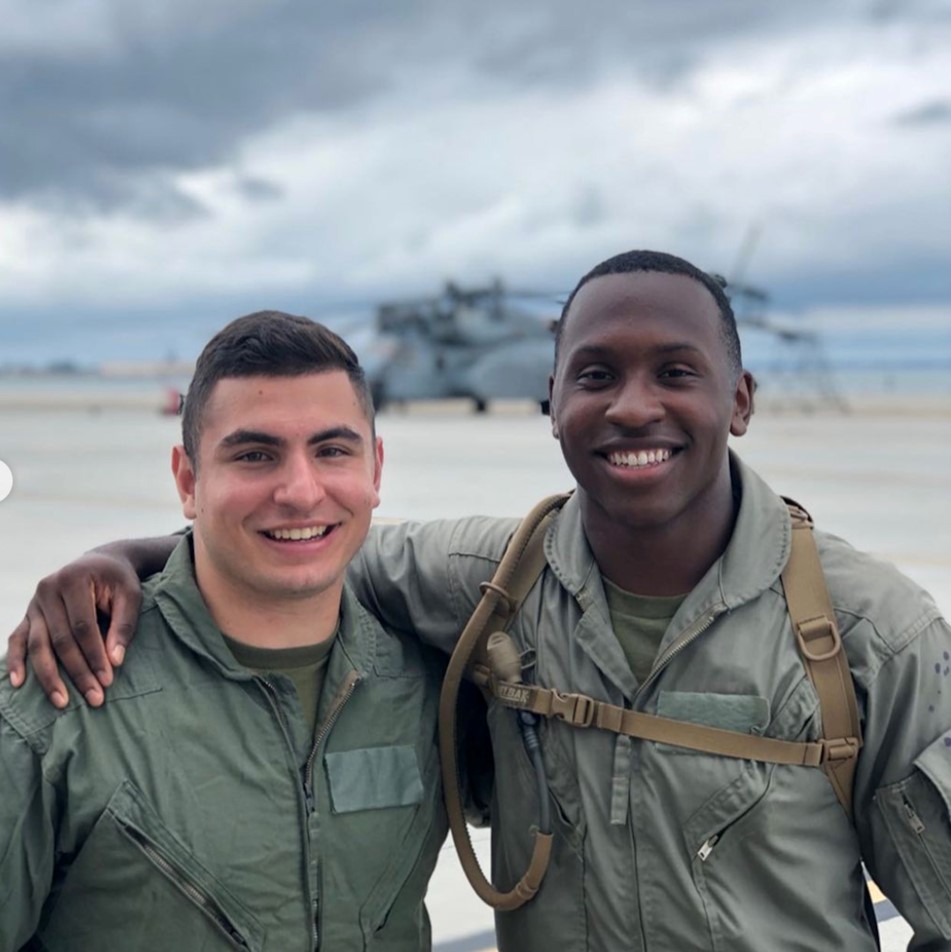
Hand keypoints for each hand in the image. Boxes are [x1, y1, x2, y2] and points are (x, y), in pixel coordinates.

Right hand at [6, 553, 142, 707]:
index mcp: (73, 579)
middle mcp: (47, 589)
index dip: (94, 654)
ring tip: (62, 701)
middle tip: (94, 697)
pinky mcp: (28, 615)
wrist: (101, 563)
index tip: (108, 679)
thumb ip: (124, 625)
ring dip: (49, 676)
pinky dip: (16, 661)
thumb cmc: (119, 580)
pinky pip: (17, 639)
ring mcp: (34, 603)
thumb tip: (114, 660)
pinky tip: (18, 683)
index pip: (83, 626)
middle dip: (77, 671)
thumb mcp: (131, 594)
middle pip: (60, 639)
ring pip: (37, 644)